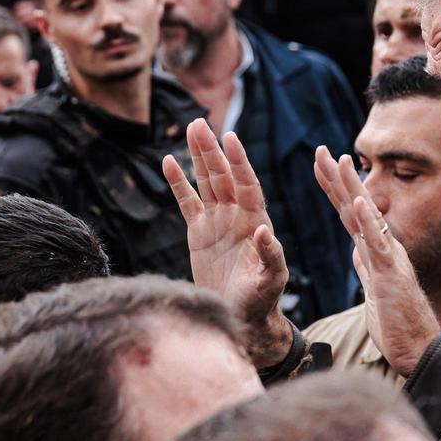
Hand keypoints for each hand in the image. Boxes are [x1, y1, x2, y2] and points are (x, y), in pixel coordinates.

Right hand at [163, 119, 291, 368]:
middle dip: (213, 151)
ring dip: (198, 157)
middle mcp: (238, 215)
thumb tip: (265, 230)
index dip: (239, 162)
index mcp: (256, 220)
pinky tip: (169, 161)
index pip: (247, 184)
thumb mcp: (271, 281)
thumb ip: (271, 256)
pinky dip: (179, 182)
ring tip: (191, 129)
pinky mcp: (199, 232)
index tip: (231, 138)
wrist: (242, 317)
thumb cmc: (262, 300)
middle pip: (223, 176)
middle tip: (200, 123)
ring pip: (206, 182)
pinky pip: (187, 201)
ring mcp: (218, 221)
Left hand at [314, 146, 440, 375]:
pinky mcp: (391, 275)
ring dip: (352, 188)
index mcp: (375, 252)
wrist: (419, 350)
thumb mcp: (375, 290)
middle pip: (355, 206)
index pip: (350, 214)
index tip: (322, 165)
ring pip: (367, 217)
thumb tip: (357, 251)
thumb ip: (367, 268)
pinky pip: (378, 244)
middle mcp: (383, 248)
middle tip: (320, 150)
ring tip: (339, 161)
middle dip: (337, 178)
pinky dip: (370, 221)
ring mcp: (388, 259)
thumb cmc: (398, 324)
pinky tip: (362, 201)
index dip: (335, 189)